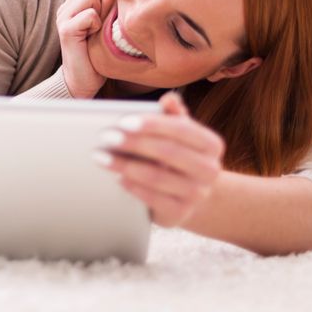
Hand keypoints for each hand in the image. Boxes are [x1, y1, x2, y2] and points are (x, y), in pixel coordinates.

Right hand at [56, 0, 109, 97]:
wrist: (82, 80)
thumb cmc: (98, 52)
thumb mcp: (102, 23)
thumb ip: (104, 4)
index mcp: (72, 3)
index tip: (107, 4)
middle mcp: (65, 7)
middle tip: (101, 22)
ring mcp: (63, 17)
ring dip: (100, 12)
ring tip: (97, 30)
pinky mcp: (66, 30)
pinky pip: (89, 14)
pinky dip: (96, 25)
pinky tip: (93, 38)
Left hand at [97, 92, 223, 226]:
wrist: (192, 195)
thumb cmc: (179, 156)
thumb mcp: (179, 134)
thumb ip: (173, 115)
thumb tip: (169, 98)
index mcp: (211, 144)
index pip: (181, 129)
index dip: (151, 124)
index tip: (123, 121)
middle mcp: (209, 170)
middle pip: (167, 152)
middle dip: (133, 143)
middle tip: (105, 137)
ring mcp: (197, 194)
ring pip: (157, 177)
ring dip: (125, 166)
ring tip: (101, 157)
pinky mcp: (181, 213)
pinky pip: (154, 200)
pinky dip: (134, 187)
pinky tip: (117, 178)